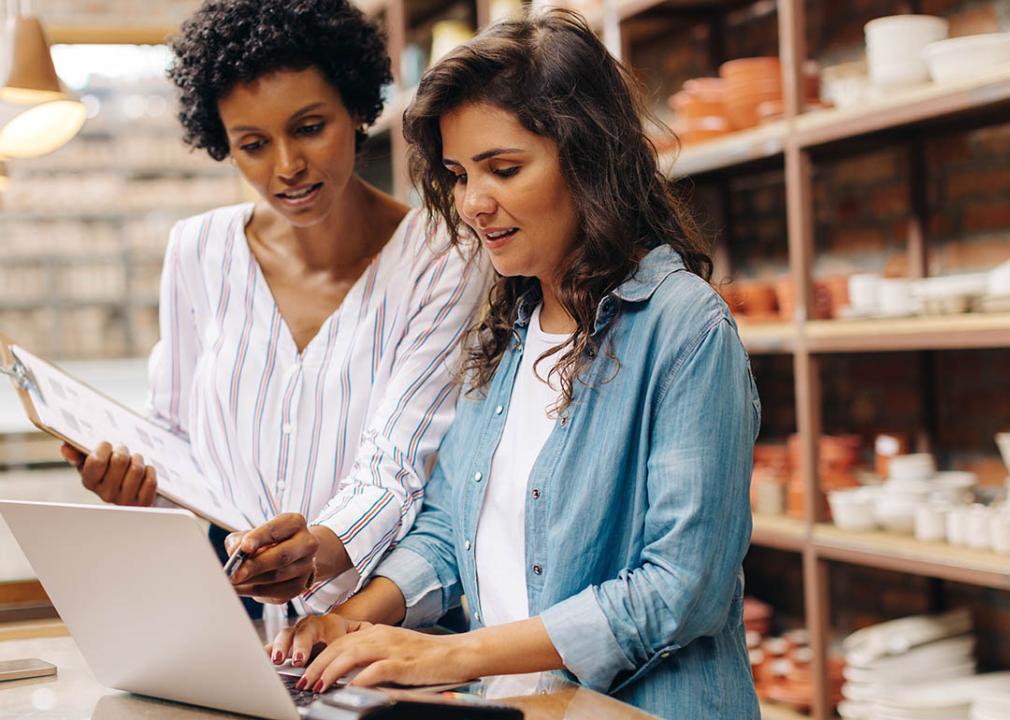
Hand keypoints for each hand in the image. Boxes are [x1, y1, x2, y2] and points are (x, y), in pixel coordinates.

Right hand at [62, 441, 156, 506]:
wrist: (131, 488)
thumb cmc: (109, 469)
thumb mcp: (91, 459)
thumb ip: (76, 449)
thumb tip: (67, 449)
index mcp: (89, 482)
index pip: (96, 461)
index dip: (104, 447)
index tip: (108, 445)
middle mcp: (105, 494)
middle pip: (120, 460)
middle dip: (124, 450)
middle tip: (124, 451)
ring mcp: (125, 500)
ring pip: (137, 469)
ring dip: (138, 459)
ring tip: (135, 460)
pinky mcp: (143, 503)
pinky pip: (150, 480)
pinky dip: (150, 471)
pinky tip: (145, 472)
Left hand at [224, 513, 319, 603]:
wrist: (293, 554)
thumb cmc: (268, 541)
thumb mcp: (254, 533)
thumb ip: (241, 539)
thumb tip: (234, 553)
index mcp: (295, 523)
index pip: (275, 530)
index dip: (259, 538)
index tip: (244, 547)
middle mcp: (306, 543)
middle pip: (281, 556)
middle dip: (255, 566)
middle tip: (234, 574)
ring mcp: (305, 566)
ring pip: (277, 577)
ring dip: (251, 581)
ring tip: (232, 582)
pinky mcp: (299, 586)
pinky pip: (275, 592)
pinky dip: (254, 591)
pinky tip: (240, 588)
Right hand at [267, 613, 369, 667]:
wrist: (341, 627)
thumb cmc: (351, 634)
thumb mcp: (361, 635)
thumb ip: (362, 639)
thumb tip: (366, 648)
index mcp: (332, 623)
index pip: (327, 632)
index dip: (317, 645)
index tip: (312, 659)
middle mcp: (312, 625)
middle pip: (304, 631)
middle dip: (299, 646)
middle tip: (297, 660)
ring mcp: (298, 632)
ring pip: (287, 634)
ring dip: (281, 647)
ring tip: (277, 660)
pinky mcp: (287, 641)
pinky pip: (274, 644)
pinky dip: (268, 651)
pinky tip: (261, 658)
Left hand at [297, 625, 476, 692]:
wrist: (457, 653)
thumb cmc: (427, 656)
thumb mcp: (395, 650)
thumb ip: (372, 656)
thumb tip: (347, 673)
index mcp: (377, 632)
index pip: (339, 641)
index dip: (319, 656)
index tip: (305, 672)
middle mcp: (381, 636)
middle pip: (339, 646)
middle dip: (317, 665)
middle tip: (303, 681)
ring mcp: (392, 648)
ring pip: (351, 655)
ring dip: (330, 671)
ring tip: (317, 686)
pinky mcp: (403, 663)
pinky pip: (375, 670)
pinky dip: (359, 679)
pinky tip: (348, 688)